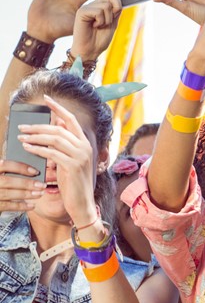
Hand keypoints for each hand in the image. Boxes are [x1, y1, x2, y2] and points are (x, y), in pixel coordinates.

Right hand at [0, 160, 45, 211]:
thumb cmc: (1, 186)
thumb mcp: (3, 176)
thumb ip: (11, 173)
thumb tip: (33, 172)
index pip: (4, 165)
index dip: (20, 167)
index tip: (35, 172)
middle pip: (7, 181)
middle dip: (26, 183)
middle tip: (42, 185)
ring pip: (7, 194)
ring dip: (26, 194)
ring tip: (39, 194)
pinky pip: (6, 206)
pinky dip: (20, 206)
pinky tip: (31, 206)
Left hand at [17, 96, 102, 226]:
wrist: (82, 203)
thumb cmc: (73, 183)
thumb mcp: (68, 161)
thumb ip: (64, 145)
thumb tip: (54, 127)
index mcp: (84, 143)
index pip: (72, 120)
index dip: (59, 108)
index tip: (46, 99)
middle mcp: (85, 147)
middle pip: (59, 129)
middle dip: (38, 126)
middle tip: (22, 126)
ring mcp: (81, 156)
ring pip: (55, 139)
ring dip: (35, 136)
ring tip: (21, 137)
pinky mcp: (74, 166)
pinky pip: (52, 153)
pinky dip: (38, 149)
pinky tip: (27, 148)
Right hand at [71, 0, 122, 60]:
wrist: (91, 50)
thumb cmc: (101, 38)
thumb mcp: (113, 21)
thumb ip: (115, 8)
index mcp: (100, 4)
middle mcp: (93, 3)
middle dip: (117, 9)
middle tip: (108, 21)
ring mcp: (86, 6)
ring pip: (107, 5)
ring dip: (108, 19)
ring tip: (100, 25)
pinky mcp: (82, 11)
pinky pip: (99, 11)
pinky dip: (101, 21)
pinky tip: (94, 26)